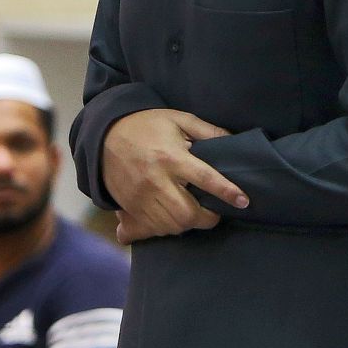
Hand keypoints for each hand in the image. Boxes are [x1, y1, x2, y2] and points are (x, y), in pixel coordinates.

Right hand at [102, 109, 247, 242]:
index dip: (227, 192)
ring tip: (195, 214)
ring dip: (188, 225)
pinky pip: (151, 229)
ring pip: (170, 225)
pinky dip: (167, 228)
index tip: (243, 201)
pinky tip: (173, 219)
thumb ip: (208, 130)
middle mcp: (156, 180)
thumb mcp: (179, 119)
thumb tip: (235, 139)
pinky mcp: (128, 206)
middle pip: (186, 213)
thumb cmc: (147, 125)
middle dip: (207, 219)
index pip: (206, 179)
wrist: (104, 135)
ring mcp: (140, 197)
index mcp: (171, 157)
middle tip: (214, 212)